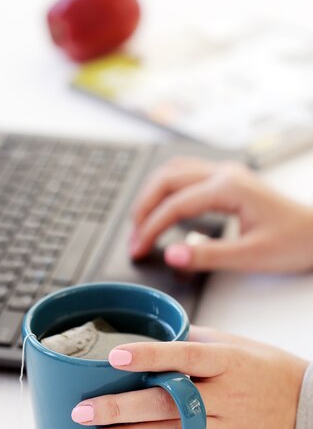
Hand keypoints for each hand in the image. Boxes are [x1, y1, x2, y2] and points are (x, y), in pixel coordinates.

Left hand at [71, 327, 307, 428]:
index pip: (185, 356)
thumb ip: (191, 339)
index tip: (114, 358)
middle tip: (83, 411)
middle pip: (170, 402)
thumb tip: (146, 333)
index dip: (150, 356)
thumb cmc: (263, 368)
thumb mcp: (233, 343)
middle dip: (123, 407)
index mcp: (227, 361)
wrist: (308, 405)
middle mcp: (229, 396)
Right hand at [130, 157, 312, 272]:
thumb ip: (207, 256)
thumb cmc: (294, 242)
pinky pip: (186, 176)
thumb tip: (171, 255)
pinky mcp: (227, 181)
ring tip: (141, 223)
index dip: (150, 227)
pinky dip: (166, 191)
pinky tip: (163, 209)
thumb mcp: (250, 256)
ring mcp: (225, 173)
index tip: (137, 249)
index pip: (174, 204)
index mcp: (228, 188)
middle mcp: (224, 174)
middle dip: (143, 208)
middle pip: (166, 180)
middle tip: (134, 237)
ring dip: (152, 195)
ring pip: (173, 172)